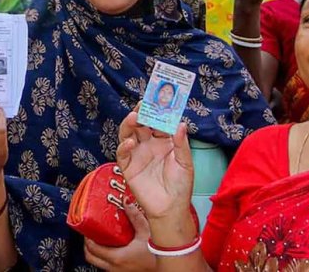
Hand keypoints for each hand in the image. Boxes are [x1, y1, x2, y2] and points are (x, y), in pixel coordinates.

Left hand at [84, 203, 155, 270]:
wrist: (171, 264)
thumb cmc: (159, 254)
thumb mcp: (146, 232)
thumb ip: (135, 216)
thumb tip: (126, 202)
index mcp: (117, 258)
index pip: (92, 248)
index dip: (87, 237)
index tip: (89, 227)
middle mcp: (115, 268)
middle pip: (91, 257)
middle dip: (88, 245)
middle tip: (92, 233)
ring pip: (99, 263)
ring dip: (98, 252)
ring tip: (103, 239)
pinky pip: (109, 267)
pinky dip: (107, 258)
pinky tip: (115, 248)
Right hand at [116, 105, 193, 220]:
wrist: (171, 209)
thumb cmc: (181, 186)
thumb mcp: (185, 163)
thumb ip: (182, 144)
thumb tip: (181, 124)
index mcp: (164, 141)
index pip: (158, 122)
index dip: (157, 111)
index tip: (158, 100)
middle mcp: (149, 144)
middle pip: (141, 124)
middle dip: (141, 113)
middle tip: (142, 105)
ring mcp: (137, 154)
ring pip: (128, 134)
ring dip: (129, 125)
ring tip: (133, 117)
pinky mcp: (128, 166)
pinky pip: (123, 153)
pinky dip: (124, 146)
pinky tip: (130, 142)